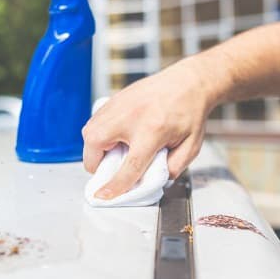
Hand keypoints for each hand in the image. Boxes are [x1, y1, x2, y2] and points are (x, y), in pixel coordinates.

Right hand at [82, 57, 223, 199]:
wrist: (188, 82)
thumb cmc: (190, 113)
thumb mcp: (190, 147)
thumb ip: (172, 168)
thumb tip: (150, 181)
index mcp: (152, 131)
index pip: (128, 166)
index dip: (114, 186)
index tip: (102, 196)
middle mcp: (130, 116)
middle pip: (95, 145)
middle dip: (97, 164)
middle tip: (112, 168)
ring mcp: (118, 105)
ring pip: (89, 133)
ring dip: (96, 149)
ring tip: (116, 151)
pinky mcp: (113, 100)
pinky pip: (94, 122)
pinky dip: (99, 134)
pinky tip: (117, 136)